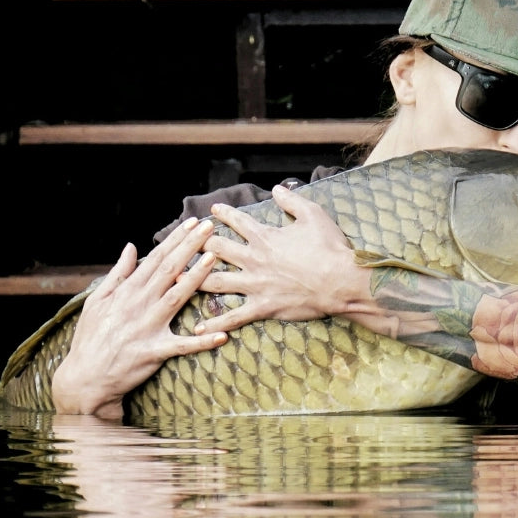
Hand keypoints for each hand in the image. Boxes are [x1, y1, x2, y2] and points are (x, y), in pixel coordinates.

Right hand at [50, 218, 227, 417]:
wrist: (85, 377)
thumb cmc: (90, 338)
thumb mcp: (96, 301)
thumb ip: (117, 274)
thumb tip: (131, 247)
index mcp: (126, 291)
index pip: (155, 259)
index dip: (175, 240)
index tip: (192, 224)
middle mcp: (139, 305)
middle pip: (169, 270)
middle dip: (190, 247)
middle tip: (210, 229)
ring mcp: (147, 327)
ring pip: (177, 297)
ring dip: (196, 278)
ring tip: (214, 259)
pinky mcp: (154, 352)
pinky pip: (182, 346)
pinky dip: (202, 342)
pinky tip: (222, 335)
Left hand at [199, 185, 371, 332]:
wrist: (340, 281)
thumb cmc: (329, 247)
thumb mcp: (313, 215)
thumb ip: (292, 200)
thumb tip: (278, 189)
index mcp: (265, 237)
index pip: (238, 222)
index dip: (224, 214)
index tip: (212, 211)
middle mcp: (254, 259)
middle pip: (217, 251)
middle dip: (198, 246)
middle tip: (184, 245)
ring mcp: (255, 284)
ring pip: (216, 283)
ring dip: (194, 281)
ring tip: (176, 280)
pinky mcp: (262, 306)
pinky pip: (234, 317)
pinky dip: (215, 324)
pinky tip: (197, 328)